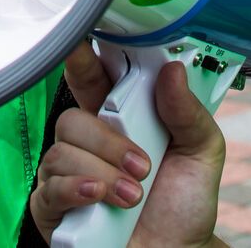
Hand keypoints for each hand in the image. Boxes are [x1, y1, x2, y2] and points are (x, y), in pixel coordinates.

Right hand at [28, 43, 226, 247]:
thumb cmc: (183, 204)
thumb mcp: (201, 152)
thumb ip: (188, 112)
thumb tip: (172, 71)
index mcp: (118, 119)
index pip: (91, 79)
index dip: (80, 58)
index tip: (77, 43)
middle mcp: (88, 144)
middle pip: (72, 117)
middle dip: (108, 141)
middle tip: (142, 165)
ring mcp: (67, 175)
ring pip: (61, 151)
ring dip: (102, 173)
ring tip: (131, 196)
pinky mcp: (54, 207)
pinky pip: (48, 187)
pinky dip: (76, 189)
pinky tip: (98, 198)